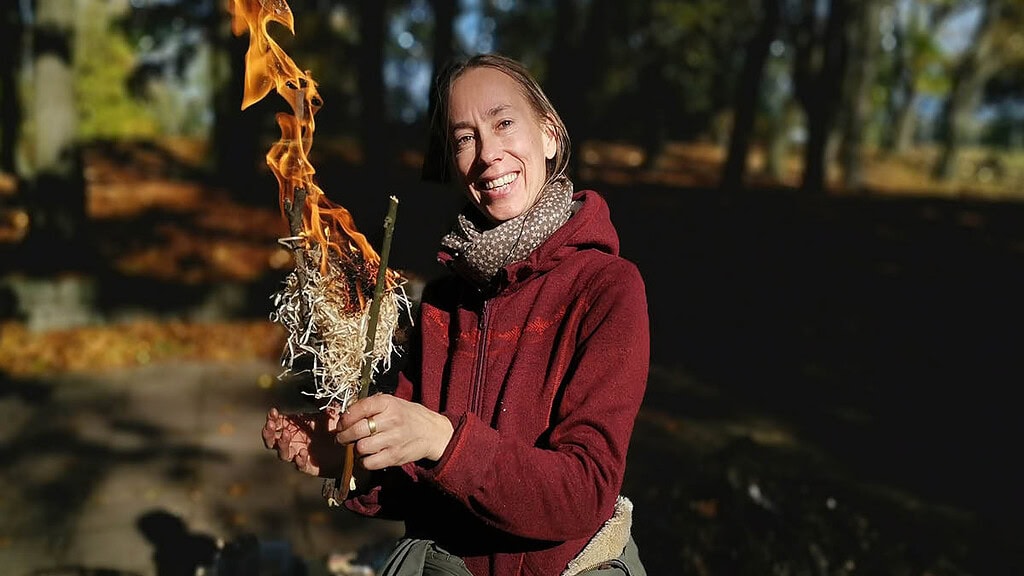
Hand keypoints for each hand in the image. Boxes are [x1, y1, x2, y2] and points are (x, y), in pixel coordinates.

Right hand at [262, 405, 346, 476]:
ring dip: (282, 444)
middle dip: (269, 432)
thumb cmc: (333, 429)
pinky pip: (299, 465)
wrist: (347, 448)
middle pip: (272, 440)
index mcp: (293, 428)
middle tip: (271, 424)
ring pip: (282, 453)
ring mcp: (298, 454)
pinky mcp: (308, 466)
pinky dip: (299, 460)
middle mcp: (292, 442)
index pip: (276, 423)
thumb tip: (317, 390)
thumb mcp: (328, 413)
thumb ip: (321, 402)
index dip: (272, 418)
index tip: (273, 411)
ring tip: (286, 435)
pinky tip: (302, 453)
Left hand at [336, 394, 453, 470]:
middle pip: (357, 430)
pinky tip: (367, 457)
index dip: (345, 418)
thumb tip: (345, 418)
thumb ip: (371, 407)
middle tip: (341, 438)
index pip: (359, 408)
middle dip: (343, 436)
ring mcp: (394, 439)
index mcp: (388, 403)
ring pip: (361, 448)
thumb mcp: (392, 403)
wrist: (433, 432)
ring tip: (358, 447)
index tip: (341, 424)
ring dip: (354, 449)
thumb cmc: (408, 417)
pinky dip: (363, 462)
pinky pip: (369, 463)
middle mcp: (391, 420)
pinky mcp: (395, 456)